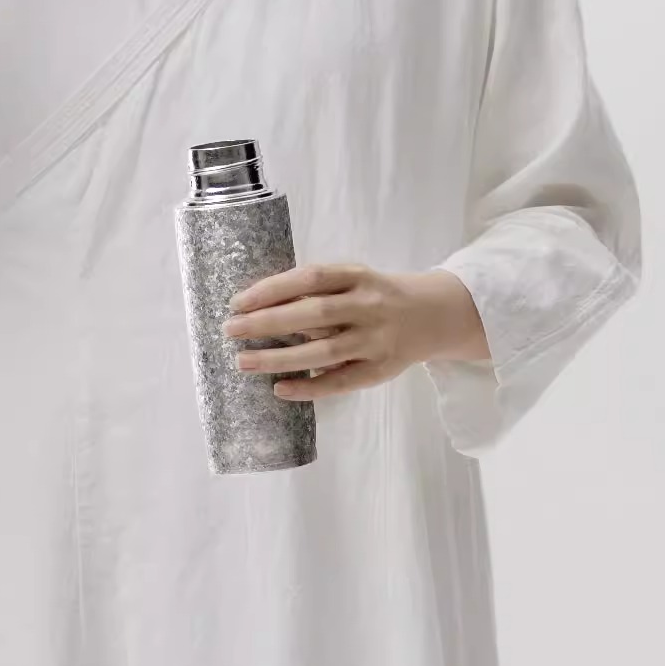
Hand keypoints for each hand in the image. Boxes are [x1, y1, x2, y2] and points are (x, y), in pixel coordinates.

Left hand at [220, 262, 490, 399]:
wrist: (434, 315)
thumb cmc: (377, 295)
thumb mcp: (353, 278)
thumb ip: (316, 288)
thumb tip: (258, 305)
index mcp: (358, 276)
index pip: (310, 278)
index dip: (272, 289)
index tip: (237, 302)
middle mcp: (368, 306)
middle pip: (313, 315)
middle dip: (267, 323)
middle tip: (230, 330)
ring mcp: (376, 340)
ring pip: (324, 352)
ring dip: (280, 359)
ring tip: (243, 361)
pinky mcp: (381, 370)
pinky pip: (341, 382)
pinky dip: (310, 388)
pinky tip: (280, 389)